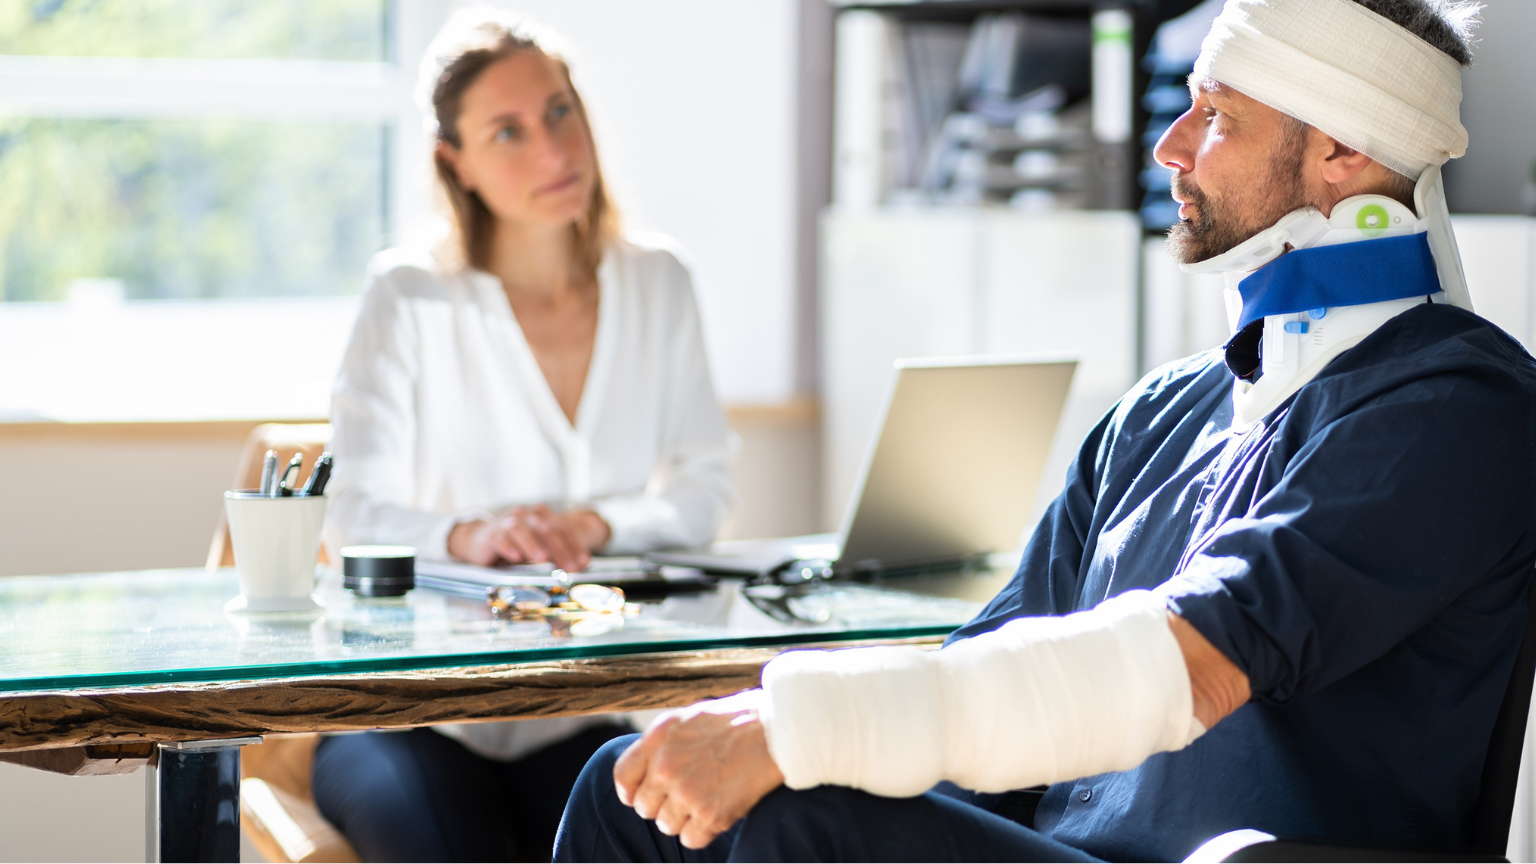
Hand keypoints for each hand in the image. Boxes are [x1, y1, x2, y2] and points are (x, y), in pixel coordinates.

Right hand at [447, 505, 610, 571]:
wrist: (481, 540)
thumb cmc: (515, 544)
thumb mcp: (537, 546)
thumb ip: (555, 551)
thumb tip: (579, 566)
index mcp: (540, 515)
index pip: (562, 528)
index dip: (574, 545)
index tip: (584, 563)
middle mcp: (525, 515)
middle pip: (545, 529)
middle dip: (560, 549)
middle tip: (570, 567)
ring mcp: (507, 523)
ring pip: (521, 530)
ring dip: (533, 545)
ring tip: (543, 559)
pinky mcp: (491, 534)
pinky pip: (500, 539)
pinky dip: (508, 547)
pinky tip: (515, 557)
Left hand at [614, 691, 783, 849]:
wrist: (779, 731)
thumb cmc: (738, 720)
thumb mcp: (690, 718)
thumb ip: (663, 744)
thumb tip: (646, 771)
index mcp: (659, 738)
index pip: (623, 777)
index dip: (631, 791)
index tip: (641, 795)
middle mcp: (667, 767)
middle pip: (644, 807)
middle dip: (662, 805)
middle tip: (685, 795)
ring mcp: (688, 793)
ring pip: (666, 825)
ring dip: (683, 818)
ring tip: (706, 799)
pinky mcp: (711, 815)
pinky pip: (690, 839)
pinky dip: (702, 831)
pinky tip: (717, 811)